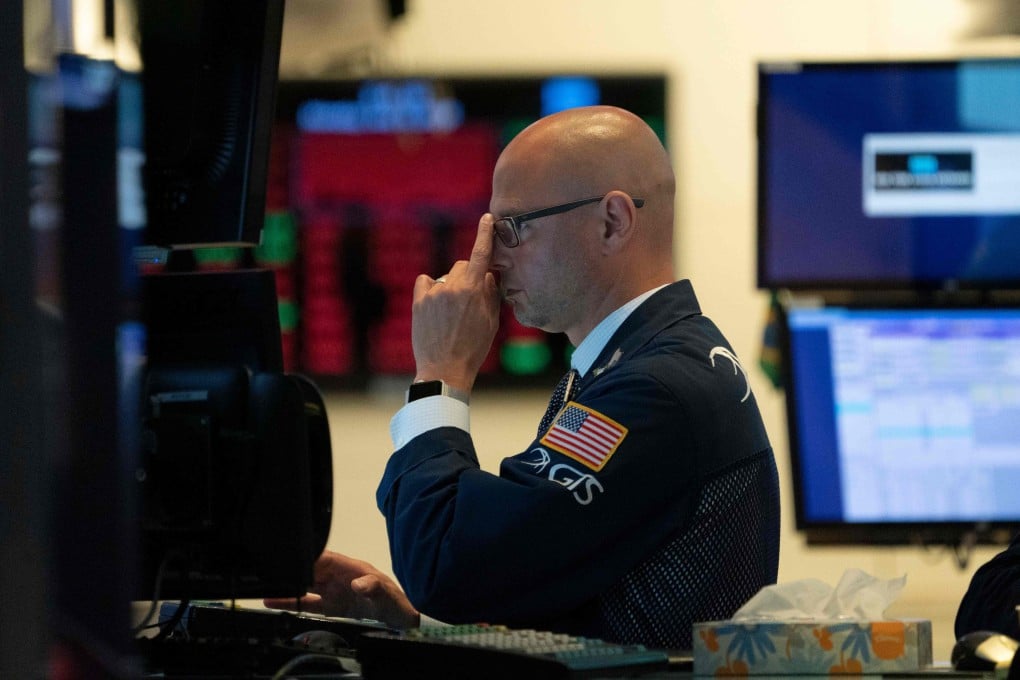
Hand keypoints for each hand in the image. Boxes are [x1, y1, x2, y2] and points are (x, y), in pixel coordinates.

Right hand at [263, 550, 420, 628]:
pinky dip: (291, 602)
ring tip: (265, 588)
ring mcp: (334, 592)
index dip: (309, 556)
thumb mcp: (387, 595)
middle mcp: (340, 577)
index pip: (325, 558)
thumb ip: (374, 587)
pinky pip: (308, 603)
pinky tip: (275, 602)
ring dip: (288, 587)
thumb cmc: (397, 603)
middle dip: (293, 570)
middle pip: (311, 570)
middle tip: (271, 574)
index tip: (291, 556)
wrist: (403, 622)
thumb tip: (358, 583)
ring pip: (305, 586)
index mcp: (352, 568)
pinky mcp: (331, 607)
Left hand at [411, 214, 500, 390]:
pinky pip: (426, 282)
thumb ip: (491, 294)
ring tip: (452, 314)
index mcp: (474, 290)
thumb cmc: (473, 348)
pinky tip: (435, 306)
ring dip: (451, 286)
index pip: (481, 254)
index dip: (485, 234)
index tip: (487, 219)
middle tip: (471, 299)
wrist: (445, 369)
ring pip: (446, 277)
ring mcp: (434, 293)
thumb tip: (490, 275)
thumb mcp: (491, 322)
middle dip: (469, 276)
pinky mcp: (419, 302)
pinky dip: (431, 289)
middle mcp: (453, 286)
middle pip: (463, 265)